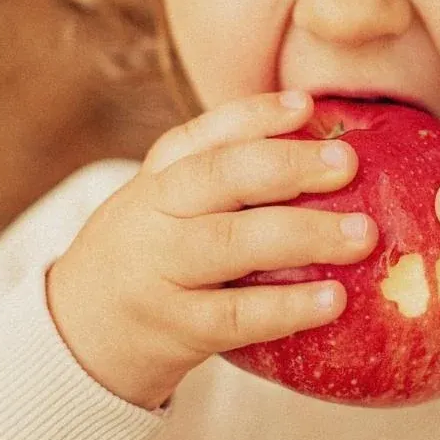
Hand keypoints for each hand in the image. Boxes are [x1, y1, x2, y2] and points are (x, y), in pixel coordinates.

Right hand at [45, 90, 378, 409]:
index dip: (256, 115)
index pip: (205, 132)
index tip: (306, 104)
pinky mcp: (174, 331)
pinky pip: (235, 316)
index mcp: (160, 174)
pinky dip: (287, 307)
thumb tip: (325, 141)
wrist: (77, 335)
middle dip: (288, 166)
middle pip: (219, 179)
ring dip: (302, 235)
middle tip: (348, 163)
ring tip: (362, 234)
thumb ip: (225, 170)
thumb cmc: (152, 252)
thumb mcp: (167, 199)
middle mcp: (154, 214)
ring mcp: (160, 273)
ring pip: (231, 244)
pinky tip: (334, 299)